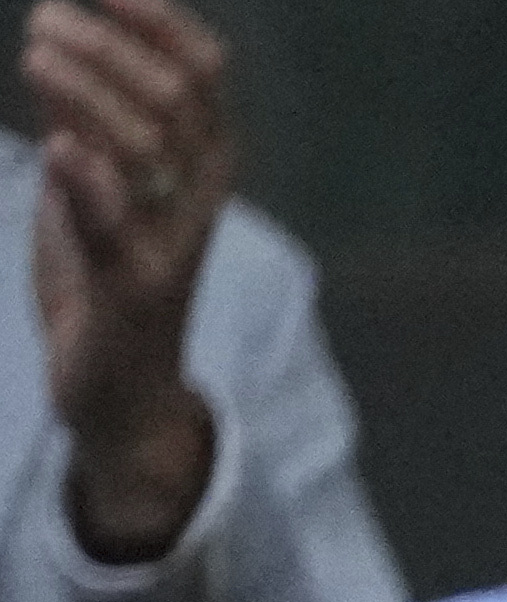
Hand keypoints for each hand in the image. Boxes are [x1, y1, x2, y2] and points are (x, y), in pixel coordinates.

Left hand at [26, 0, 229, 562]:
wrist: (124, 392)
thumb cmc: (110, 277)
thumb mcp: (96, 181)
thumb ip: (84, 117)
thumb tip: (56, 36)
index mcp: (202, 167)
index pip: (203, 75)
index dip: (159, 23)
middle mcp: (197, 200)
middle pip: (175, 99)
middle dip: (108, 49)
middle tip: (44, 24)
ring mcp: (168, 245)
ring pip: (146, 148)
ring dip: (89, 93)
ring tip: (36, 55)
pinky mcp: (131, 290)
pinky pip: (117, 227)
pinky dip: (91, 182)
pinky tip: (61, 148)